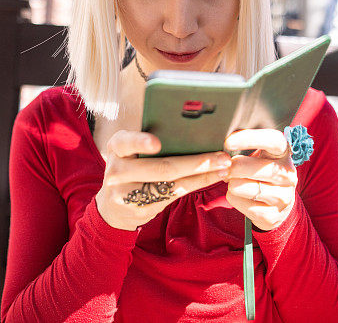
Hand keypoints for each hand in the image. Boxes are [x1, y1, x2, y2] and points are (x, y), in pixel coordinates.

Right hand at [96, 130, 231, 230]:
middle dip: (196, 162)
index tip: (157, 143)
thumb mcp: (131, 151)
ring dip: (202, 174)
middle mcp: (117, 171)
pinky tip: (213, 177)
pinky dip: (196, 184)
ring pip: (172, 184)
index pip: (126, 142)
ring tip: (224, 166)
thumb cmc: (132, 167)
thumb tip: (193, 128)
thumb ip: (149, 140)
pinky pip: (174, 195)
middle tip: (221, 156)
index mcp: (116, 148)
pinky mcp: (141, 210)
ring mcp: (127, 194)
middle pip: (161, 167)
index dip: (140, 142)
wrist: (113, 206)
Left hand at [222, 129, 296, 230]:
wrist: (278, 205)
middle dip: (234, 168)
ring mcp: (283, 197)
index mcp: (285, 153)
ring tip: (233, 182)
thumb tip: (222, 153)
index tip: (228, 142)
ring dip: (232, 184)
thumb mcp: (260, 156)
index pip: (273, 140)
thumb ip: (245, 149)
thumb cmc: (262, 172)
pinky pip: (242, 204)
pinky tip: (239, 195)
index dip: (250, 138)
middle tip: (225, 168)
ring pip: (245, 187)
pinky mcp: (272, 216)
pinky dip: (234, 198)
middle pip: (255, 168)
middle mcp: (288, 174)